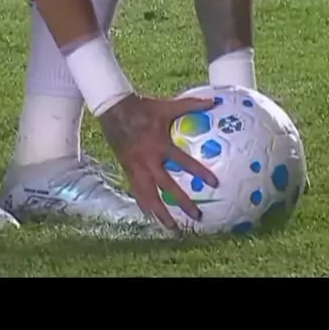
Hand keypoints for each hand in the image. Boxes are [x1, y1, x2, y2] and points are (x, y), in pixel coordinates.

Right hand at [99, 93, 218, 230]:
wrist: (113, 109)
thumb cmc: (143, 108)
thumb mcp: (167, 106)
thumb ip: (191, 104)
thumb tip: (214, 101)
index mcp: (160, 146)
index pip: (184, 163)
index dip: (200, 172)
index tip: (215, 184)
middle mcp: (148, 161)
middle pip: (167, 187)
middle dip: (182, 203)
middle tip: (197, 216)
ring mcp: (136, 167)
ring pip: (149, 196)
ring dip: (161, 213)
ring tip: (172, 228)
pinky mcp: (127, 169)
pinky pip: (136, 191)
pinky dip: (144, 204)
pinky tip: (150, 216)